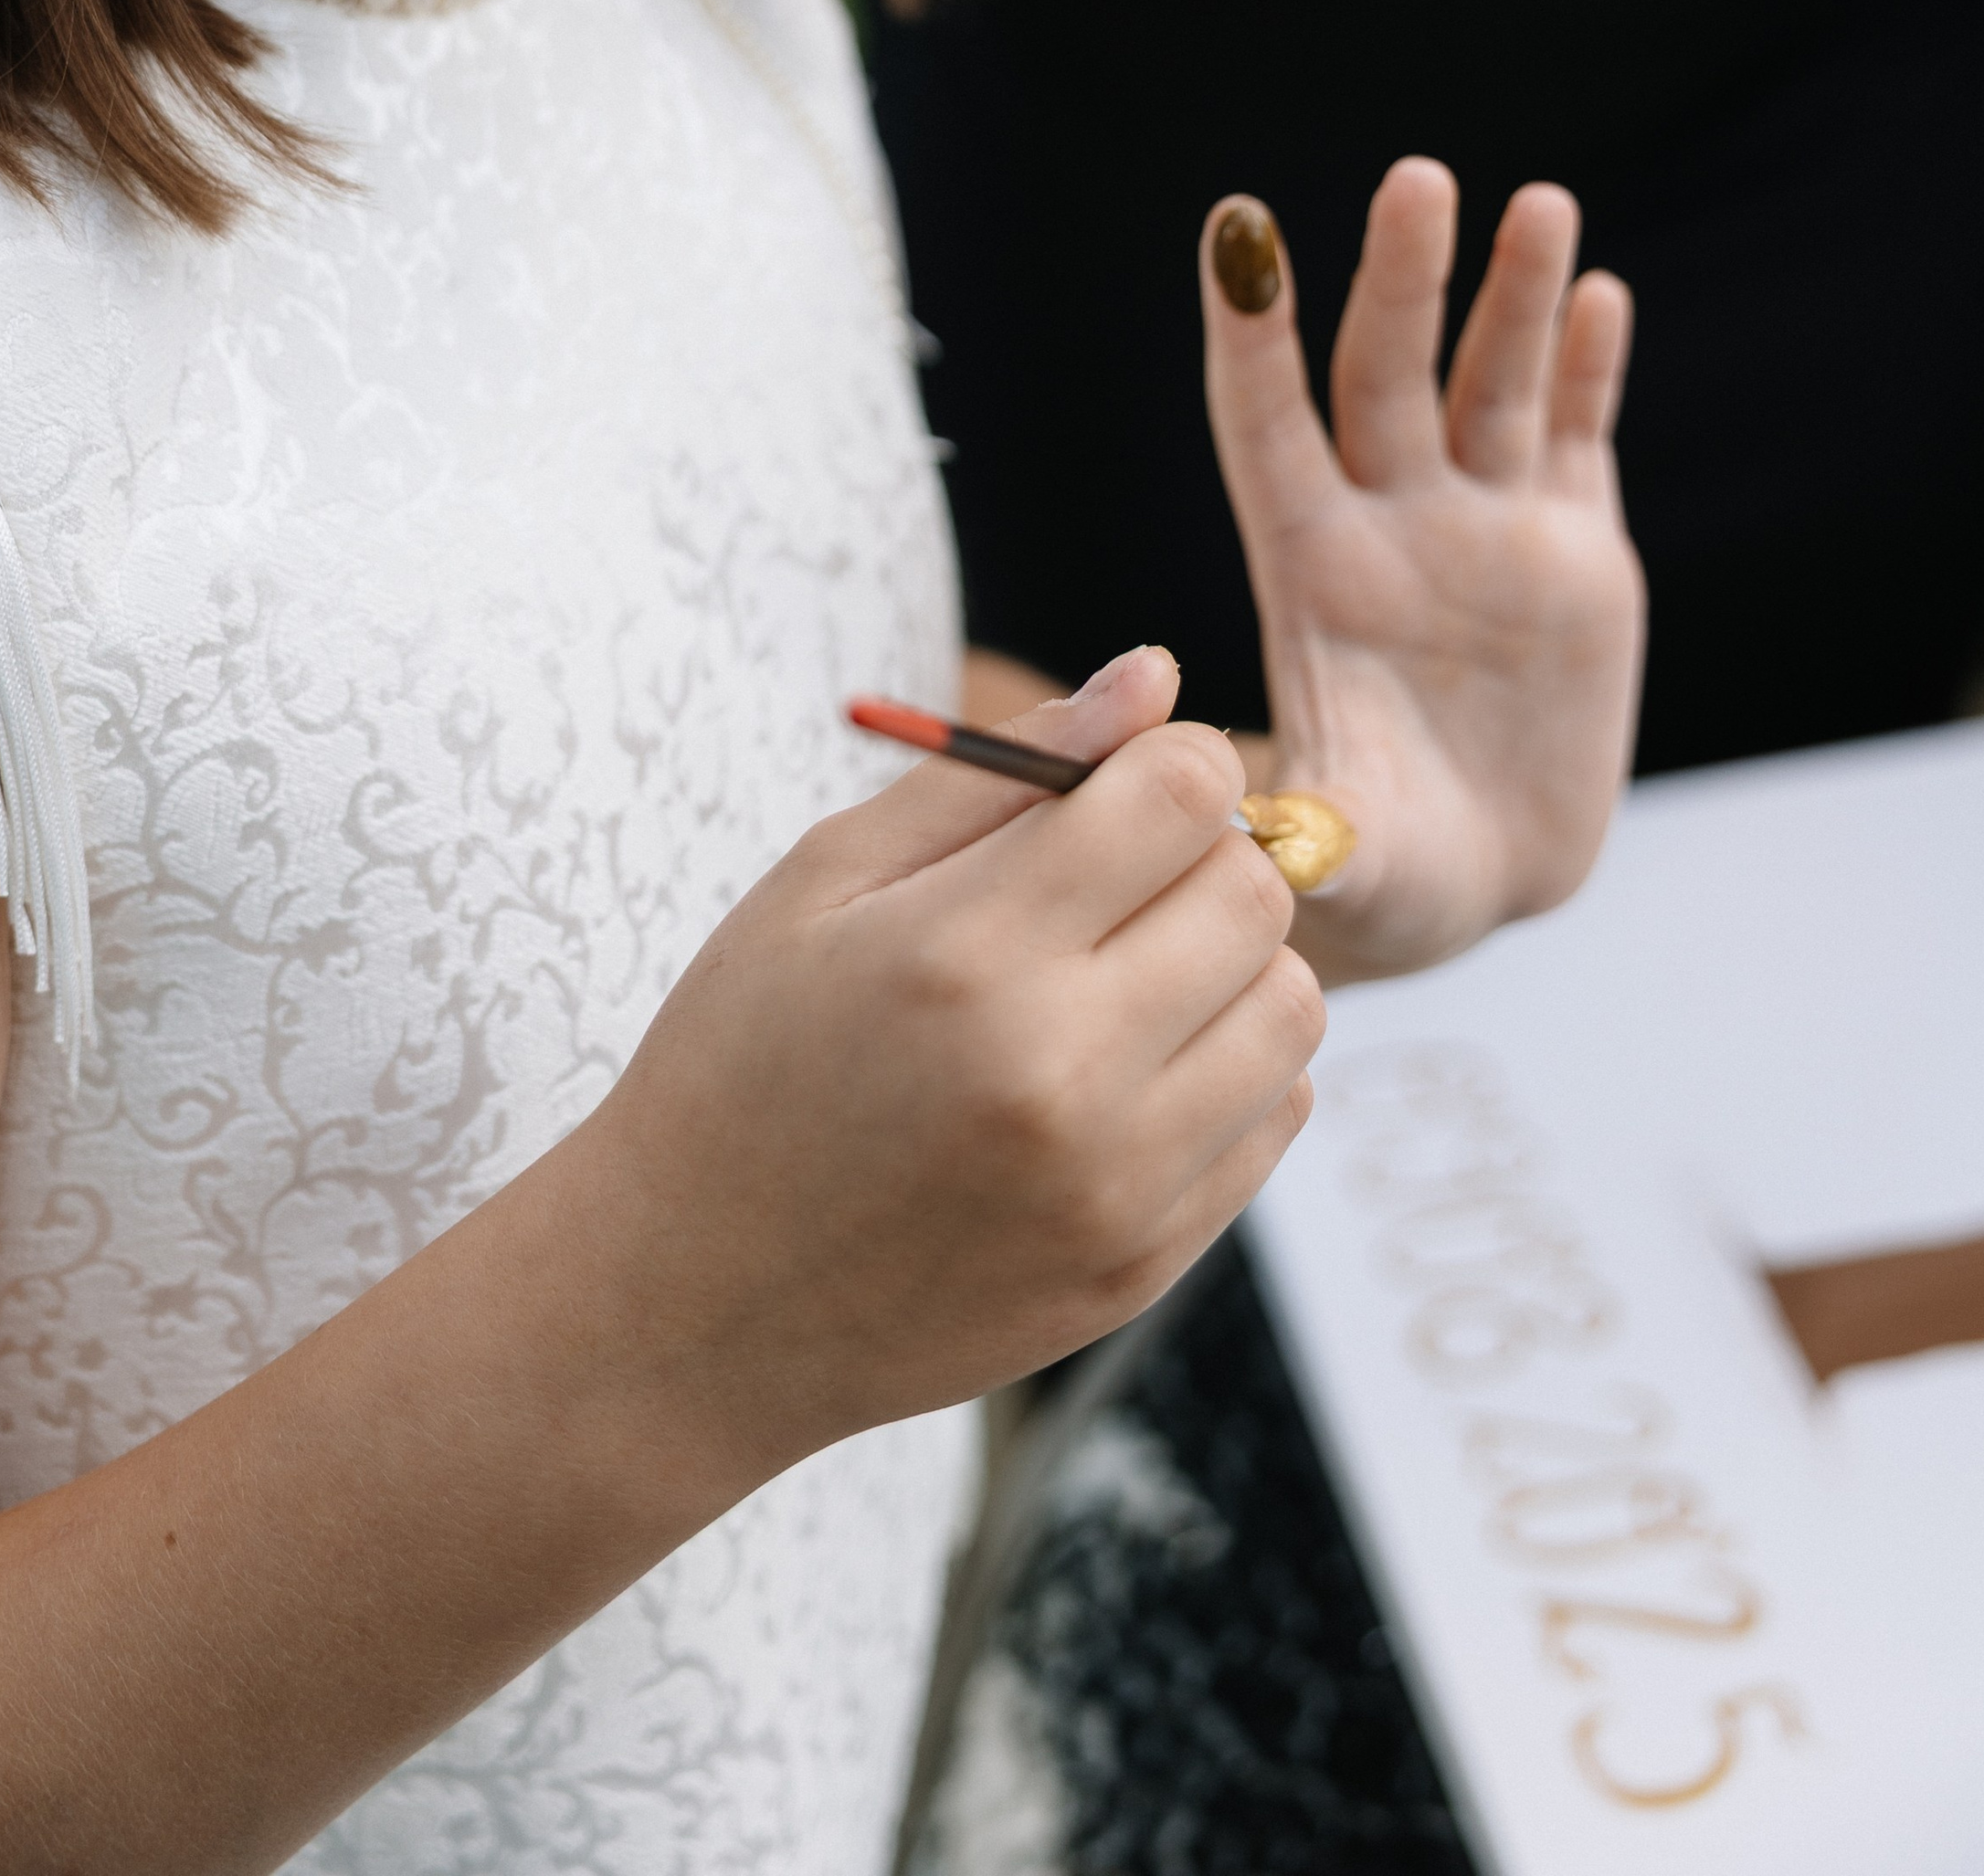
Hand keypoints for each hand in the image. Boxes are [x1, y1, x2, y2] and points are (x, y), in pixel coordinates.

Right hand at [549, 645, 1322, 1458]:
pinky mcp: (1142, 1265)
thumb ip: (996, 770)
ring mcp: (1113, 1186)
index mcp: (967, 955)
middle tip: (1115, 882)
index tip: (1123, 786)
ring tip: (1125, 977)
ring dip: (1232, 964)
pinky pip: (1274, 1118)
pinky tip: (1126, 1070)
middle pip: (1254, 893)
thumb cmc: (743, 1062)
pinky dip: (1229, 1068)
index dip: (1169, 761)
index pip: (1183, 795)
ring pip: (1291, 1008)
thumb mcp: (824, 881)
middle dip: (1201, 856)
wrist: (693, 1307)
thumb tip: (1154, 676)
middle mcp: (1059, 1074)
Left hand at [1201, 162, 1641, 980]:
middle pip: (1388, 373)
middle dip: (1404, 278)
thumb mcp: (1345, 860)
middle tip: (1419, 179)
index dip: (1251, 334)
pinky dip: (1588, 363)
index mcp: (1310, 571)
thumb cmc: (1383, 873)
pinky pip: (1577, 433)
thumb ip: (1320, 836)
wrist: (1478, 876)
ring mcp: (1483, 525)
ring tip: (1537, 205)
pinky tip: (1597, 294)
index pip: (1266, 425)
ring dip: (1514, 292)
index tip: (1235, 229)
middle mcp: (1391, 522)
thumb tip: (1281, 842)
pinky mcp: (1572, 550)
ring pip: (1492, 380)